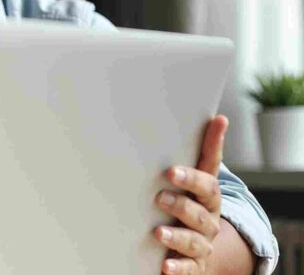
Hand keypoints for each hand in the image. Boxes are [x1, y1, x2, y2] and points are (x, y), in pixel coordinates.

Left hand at [153, 115, 227, 274]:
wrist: (199, 242)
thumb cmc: (192, 201)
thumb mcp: (195, 179)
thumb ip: (205, 151)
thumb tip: (218, 118)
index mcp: (208, 197)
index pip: (206, 184)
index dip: (191, 177)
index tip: (171, 171)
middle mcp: (208, 220)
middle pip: (199, 212)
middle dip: (180, 205)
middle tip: (159, 198)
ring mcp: (202, 242)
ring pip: (194, 240)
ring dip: (177, 236)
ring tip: (159, 233)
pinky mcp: (194, 263)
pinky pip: (189, 267)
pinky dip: (178, 267)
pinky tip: (166, 266)